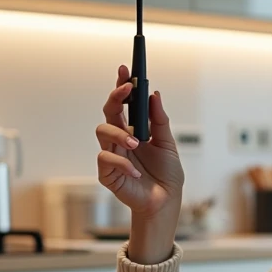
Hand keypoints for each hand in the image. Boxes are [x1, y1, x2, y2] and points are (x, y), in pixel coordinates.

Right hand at [96, 65, 183, 221]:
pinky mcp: (107, 172)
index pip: (124, 103)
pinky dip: (122, 163)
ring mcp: (113, 154)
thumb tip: (155, 95)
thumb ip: (160, 120)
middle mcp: (121, 139)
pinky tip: (135, 171)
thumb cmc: (166, 175)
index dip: (122, 85)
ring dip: (119, 133)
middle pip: (109, 111)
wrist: (166, 202)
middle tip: (126, 91)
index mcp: (134, 129)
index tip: (125, 69)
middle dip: (116, 97)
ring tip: (135, 142)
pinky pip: (106, 159)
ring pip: (102, 131)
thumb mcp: (168, 144)